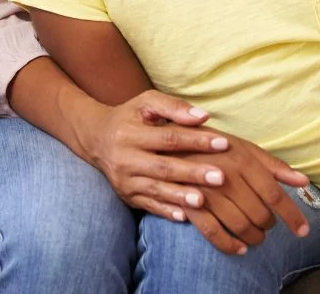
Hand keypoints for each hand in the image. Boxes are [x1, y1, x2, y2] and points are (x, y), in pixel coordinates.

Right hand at [80, 90, 233, 219]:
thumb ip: (173, 107)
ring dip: (181, 196)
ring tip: (204, 199)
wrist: (96, 138)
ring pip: (156, 189)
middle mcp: (124, 157)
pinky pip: (149, 205)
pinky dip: (167, 211)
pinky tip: (185, 216)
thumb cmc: (129, 117)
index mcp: (130, 132)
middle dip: (192, 172)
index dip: (196, 141)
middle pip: (163, 167)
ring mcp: (124, 180)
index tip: (223, 143)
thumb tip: (203, 116)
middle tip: (220, 176)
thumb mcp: (146, 103)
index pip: (168, 138)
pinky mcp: (126, 196)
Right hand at [180, 134, 310, 255]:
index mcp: (239, 157)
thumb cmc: (209, 143)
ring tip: (255, 236)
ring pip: (240, 226)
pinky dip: (230, 245)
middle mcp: (224, 174)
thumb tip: (304, 181)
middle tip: (267, 225)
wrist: (165, 139)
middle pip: (259, 214)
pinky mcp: (188, 203)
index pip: (274, 194)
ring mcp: (205, 190)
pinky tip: (239, 248)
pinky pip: (214, 233)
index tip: (303, 231)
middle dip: (268, 225)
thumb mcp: (241, 145)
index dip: (292, 216)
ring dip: (253, 238)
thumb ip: (272, 164)